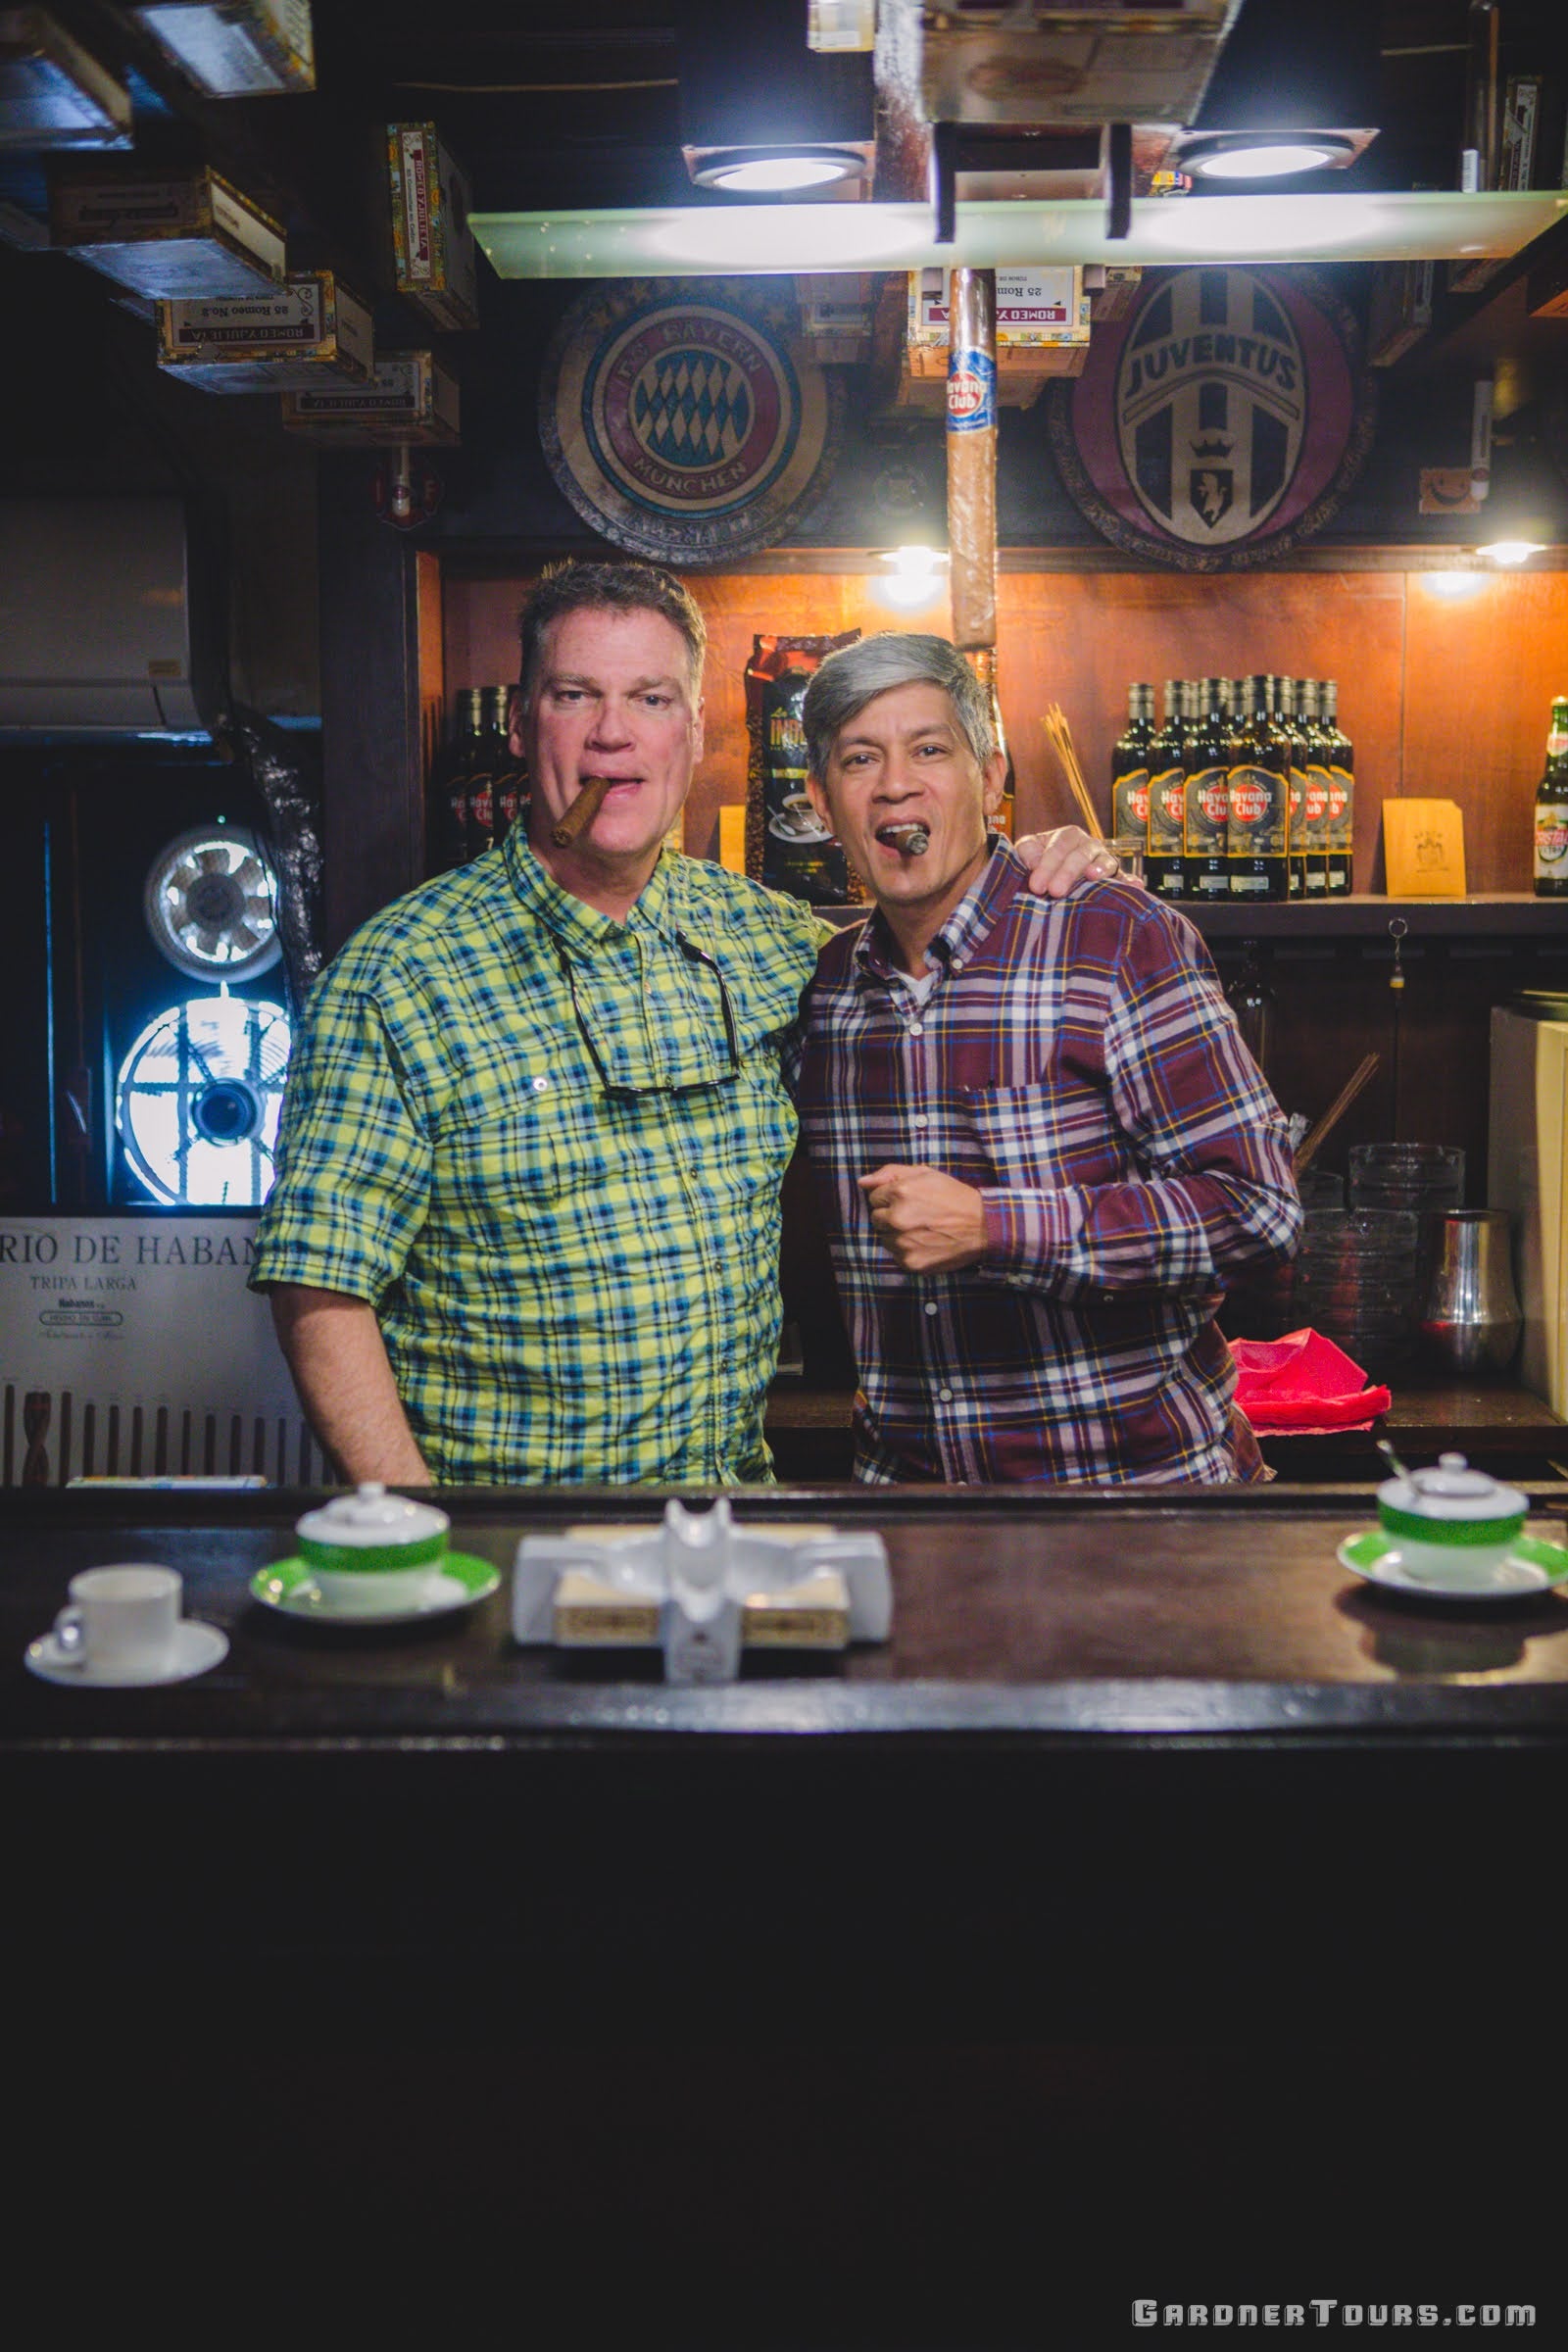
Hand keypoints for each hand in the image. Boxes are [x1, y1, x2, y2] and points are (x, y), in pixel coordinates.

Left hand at [858, 1163, 987, 1273]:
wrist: (982, 1226)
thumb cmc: (953, 1196)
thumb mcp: (925, 1174)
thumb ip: (890, 1173)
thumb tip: (862, 1182)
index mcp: (900, 1192)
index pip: (874, 1198)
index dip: (890, 1198)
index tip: (909, 1201)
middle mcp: (897, 1219)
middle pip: (876, 1219)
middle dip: (890, 1216)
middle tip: (915, 1215)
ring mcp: (903, 1243)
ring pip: (884, 1239)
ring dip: (897, 1234)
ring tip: (921, 1229)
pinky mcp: (910, 1262)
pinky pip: (896, 1255)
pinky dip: (906, 1251)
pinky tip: (924, 1242)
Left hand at [1015, 825, 1128, 896]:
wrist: (1054, 874)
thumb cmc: (1040, 859)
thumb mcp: (1029, 849)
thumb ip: (1027, 851)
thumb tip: (1034, 862)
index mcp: (1068, 836)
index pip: (1059, 847)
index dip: (1047, 865)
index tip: (1035, 885)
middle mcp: (1089, 845)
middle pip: (1081, 855)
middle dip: (1067, 872)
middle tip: (1054, 891)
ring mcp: (1104, 860)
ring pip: (1104, 862)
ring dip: (1099, 868)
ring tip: (1092, 876)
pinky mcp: (1116, 877)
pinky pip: (1124, 878)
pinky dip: (1130, 881)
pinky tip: (1135, 886)